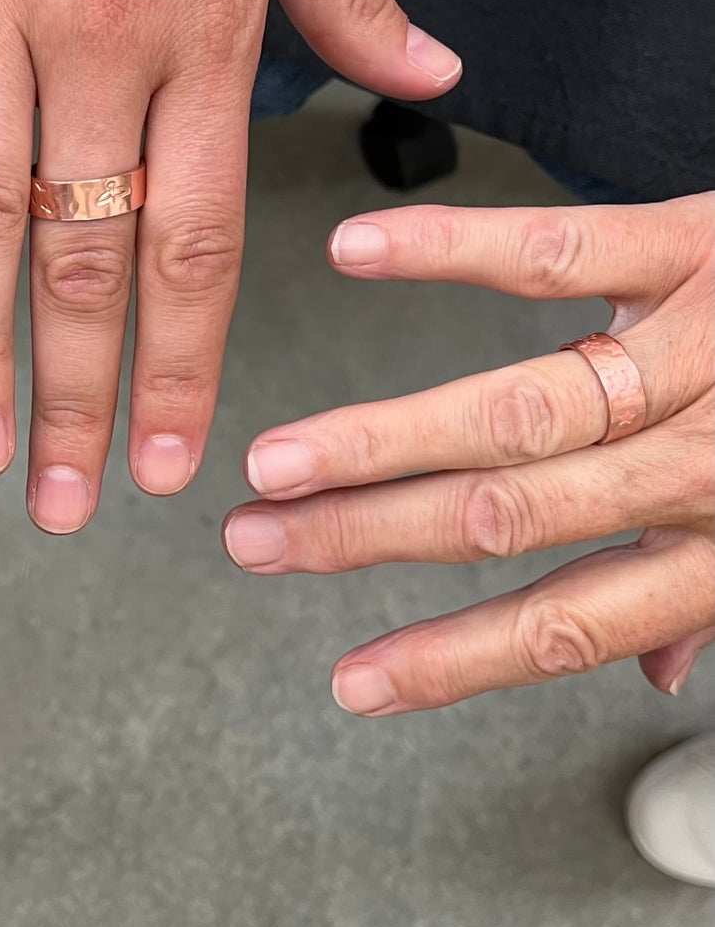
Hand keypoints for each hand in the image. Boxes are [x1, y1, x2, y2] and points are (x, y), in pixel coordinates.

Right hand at [224, 196, 714, 712]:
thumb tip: (646, 672)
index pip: (569, 621)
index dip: (454, 662)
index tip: (348, 684)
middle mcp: (705, 460)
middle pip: (513, 514)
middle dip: (368, 537)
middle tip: (255, 543)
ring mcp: (699, 349)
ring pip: (519, 408)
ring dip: (380, 438)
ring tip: (277, 461)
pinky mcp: (698, 242)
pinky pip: (560, 251)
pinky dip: (449, 253)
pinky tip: (356, 255)